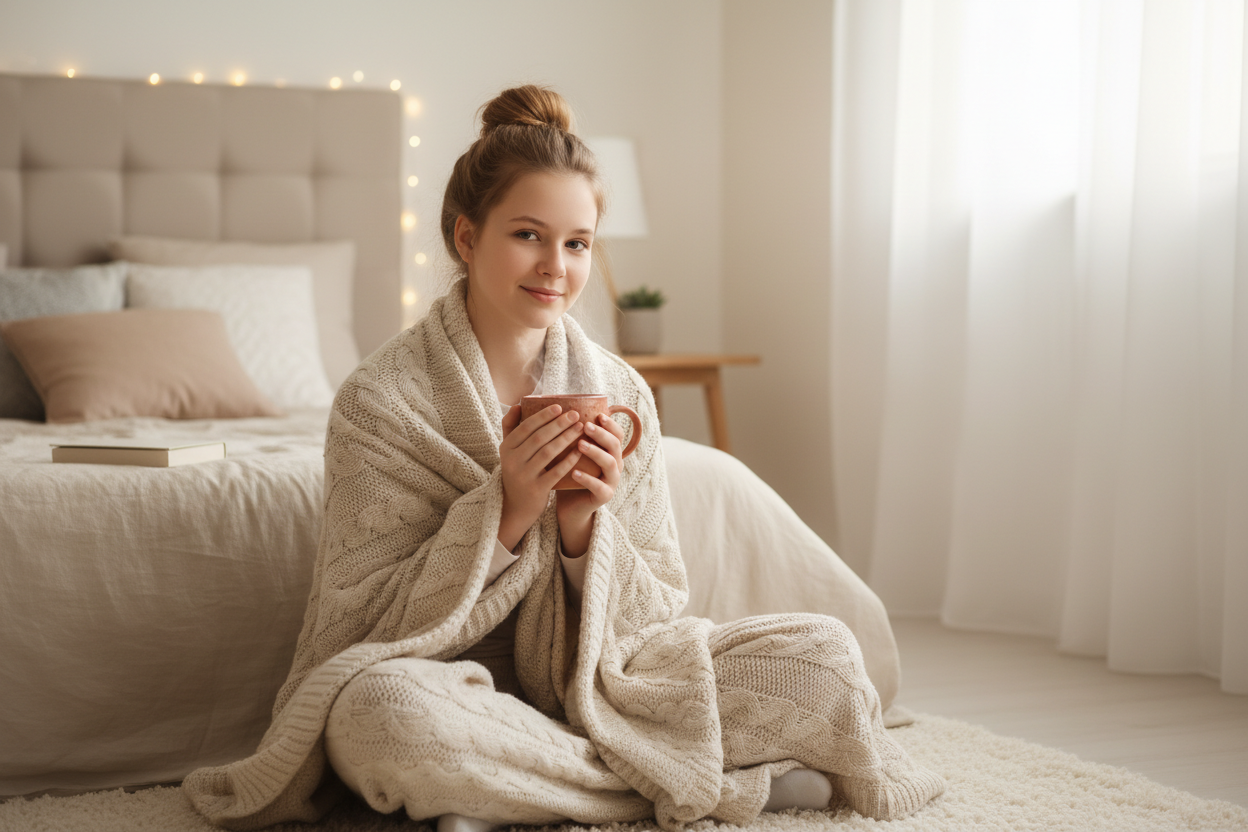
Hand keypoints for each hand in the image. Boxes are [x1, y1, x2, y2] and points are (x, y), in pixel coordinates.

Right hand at [497, 404, 584, 550]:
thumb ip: (510, 427)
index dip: (543, 416)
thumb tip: (517, 404)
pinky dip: (568, 460)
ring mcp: (524, 476)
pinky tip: (579, 451)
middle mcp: (512, 461)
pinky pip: (556, 472)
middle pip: (539, 438)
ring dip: (566, 438)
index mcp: (506, 448)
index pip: (526, 427)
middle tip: (575, 414)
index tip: (560, 406)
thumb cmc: (516, 471)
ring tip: (580, 428)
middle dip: (559, 424)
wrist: (515, 506)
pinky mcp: (537, 489)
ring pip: (548, 453)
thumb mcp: (508, 451)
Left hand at [556, 413, 626, 556]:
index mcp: (609, 451)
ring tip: (579, 445)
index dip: (610, 423)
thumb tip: (550, 409)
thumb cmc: (567, 474)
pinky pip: (599, 486)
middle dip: (602, 434)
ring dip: (595, 452)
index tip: (597, 414)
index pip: (617, 433)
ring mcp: (611, 481)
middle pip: (615, 444)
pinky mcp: (604, 496)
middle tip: (585, 426)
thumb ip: (566, 434)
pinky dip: (587, 479)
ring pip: (610, 463)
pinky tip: (574, 472)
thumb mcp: (568, 452)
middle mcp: (615, 463)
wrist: (570, 506)